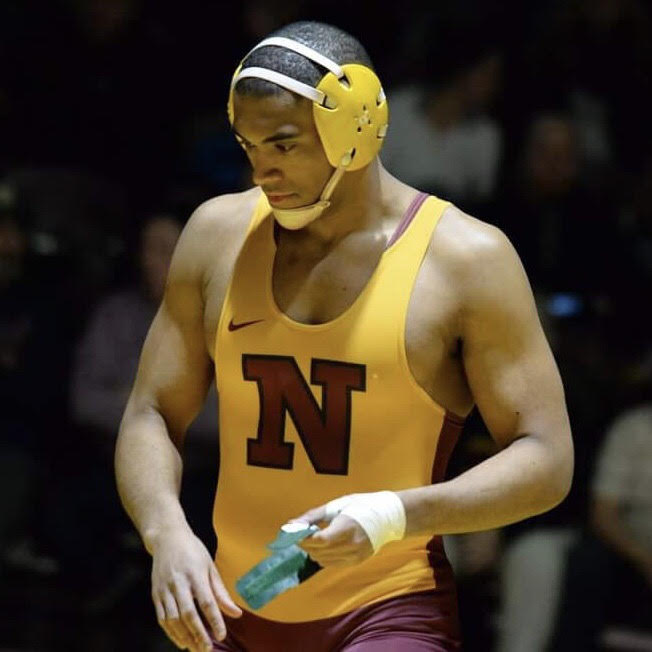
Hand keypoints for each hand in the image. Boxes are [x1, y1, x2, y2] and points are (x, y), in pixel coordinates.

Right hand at [149, 526, 241, 650]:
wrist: (167, 538)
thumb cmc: (193, 551)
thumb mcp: (210, 566)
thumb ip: (221, 592)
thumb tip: (236, 613)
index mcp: (196, 574)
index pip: (207, 602)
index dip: (214, 620)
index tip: (221, 635)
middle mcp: (179, 582)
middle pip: (188, 613)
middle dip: (198, 634)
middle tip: (207, 649)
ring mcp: (165, 589)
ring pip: (173, 619)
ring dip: (184, 637)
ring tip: (195, 649)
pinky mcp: (156, 594)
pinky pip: (162, 618)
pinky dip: (171, 633)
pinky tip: (181, 641)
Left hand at [288, 503, 373, 567]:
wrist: (388, 517)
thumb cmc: (361, 506)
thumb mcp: (337, 505)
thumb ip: (313, 516)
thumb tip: (291, 524)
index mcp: (347, 527)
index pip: (320, 540)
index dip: (304, 538)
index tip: (294, 533)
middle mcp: (352, 545)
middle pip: (319, 551)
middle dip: (305, 544)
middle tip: (299, 534)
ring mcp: (355, 555)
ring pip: (323, 560)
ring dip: (312, 551)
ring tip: (312, 539)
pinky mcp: (356, 561)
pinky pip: (332, 563)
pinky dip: (323, 556)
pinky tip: (324, 545)